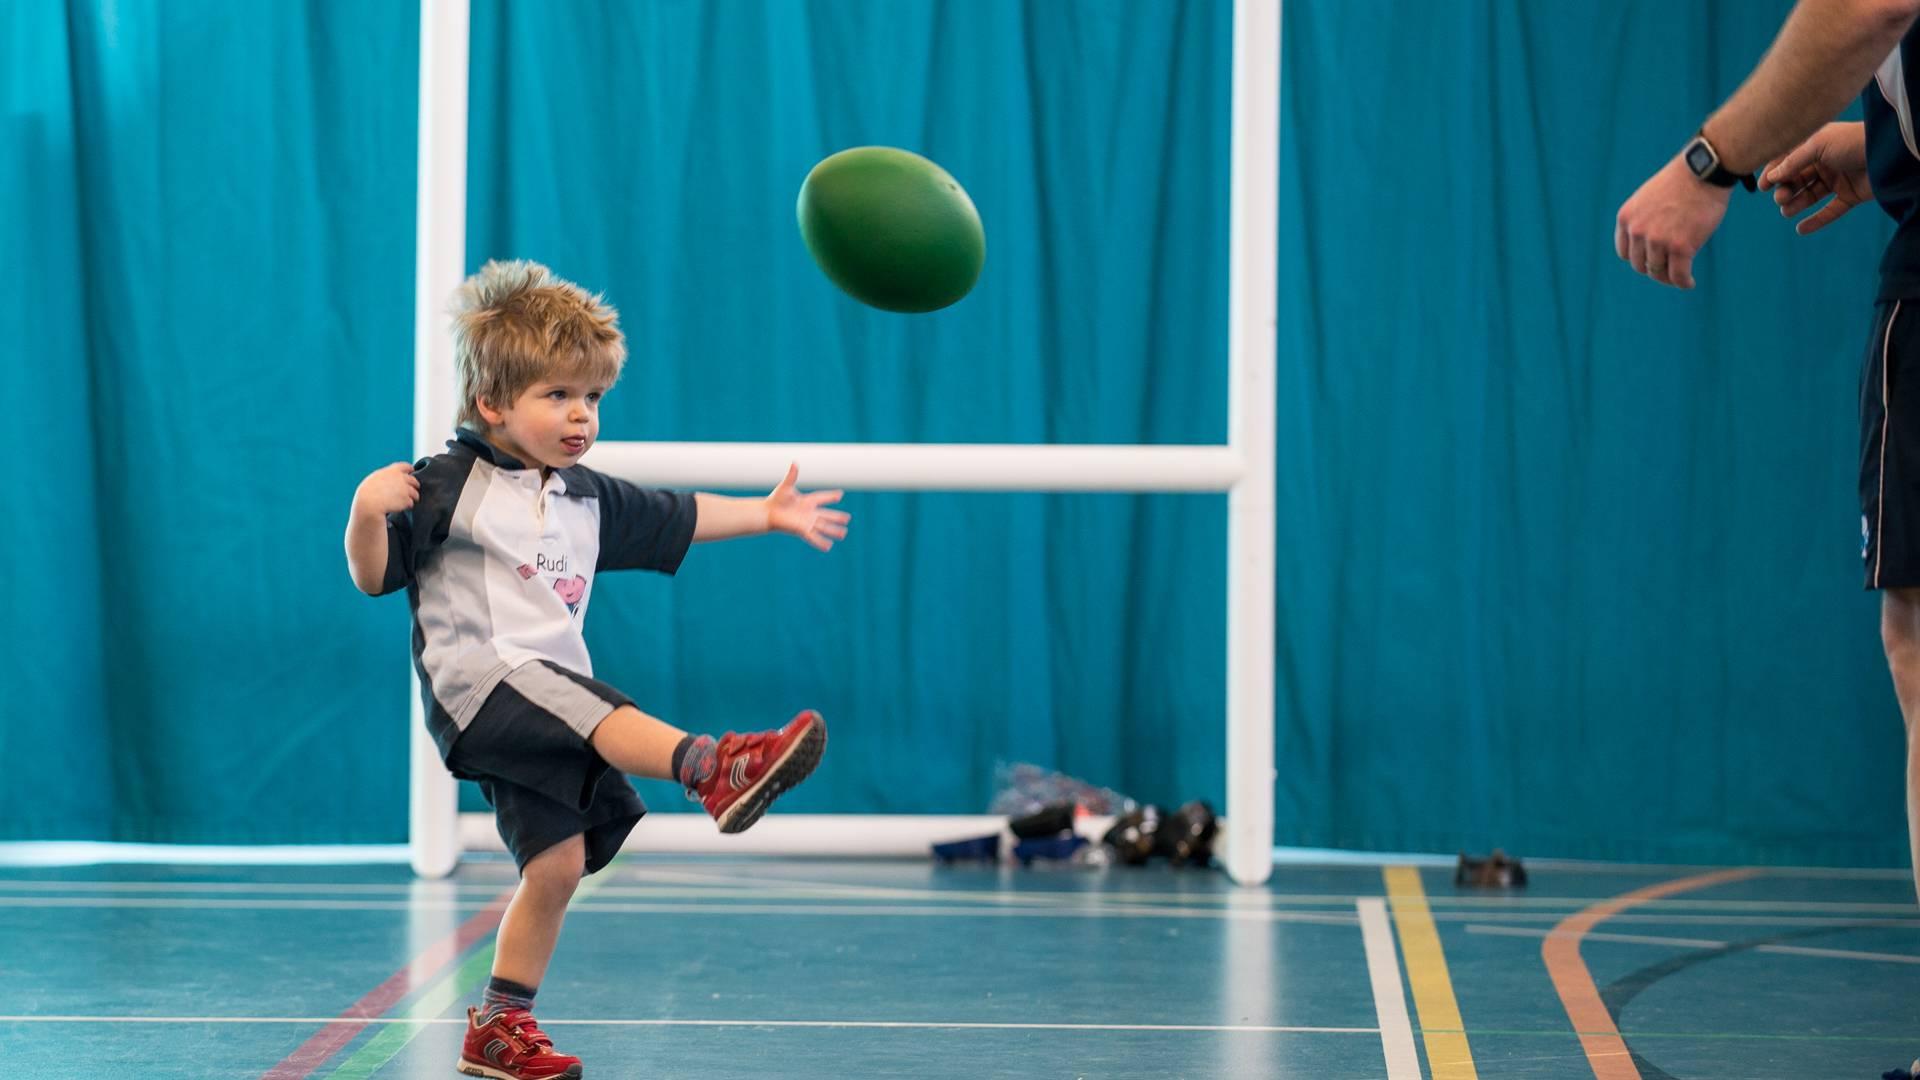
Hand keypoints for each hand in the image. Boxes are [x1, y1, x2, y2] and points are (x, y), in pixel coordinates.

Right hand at [353, 462, 418, 517]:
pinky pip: (411, 503)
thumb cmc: (367, 492)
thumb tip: (390, 479)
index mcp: (393, 471)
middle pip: (414, 481)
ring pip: (415, 493)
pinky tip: (400, 507)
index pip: (406, 466)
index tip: (411, 473)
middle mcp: (401, 478)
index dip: (410, 470)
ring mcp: (405, 489)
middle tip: (410, 491)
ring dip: (412, 497)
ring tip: (405, 502)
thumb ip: (386, 476)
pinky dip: (407, 506)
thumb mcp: (375, 478)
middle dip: (414, 486)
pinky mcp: (406, 500)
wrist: (369, 503)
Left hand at [765, 464, 849, 551]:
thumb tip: (794, 463)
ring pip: (823, 527)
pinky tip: (828, 547)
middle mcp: (809, 512)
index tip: (840, 494)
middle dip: (836, 517)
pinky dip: (821, 542)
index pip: (822, 498)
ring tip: (843, 534)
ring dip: (833, 531)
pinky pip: (814, 537)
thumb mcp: (785, 486)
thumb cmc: (775, 499)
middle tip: (847, 519)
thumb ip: (792, 476)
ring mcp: (806, 522)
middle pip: (826, 515)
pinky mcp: (802, 530)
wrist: (767, 513)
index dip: (830, 496)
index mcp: (807, 501)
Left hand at [1614, 153, 1732, 288]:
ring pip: (1658, 272)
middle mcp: (1638, 231)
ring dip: (1670, 278)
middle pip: (1641, 265)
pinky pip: (1679, 275)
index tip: (1652, 260)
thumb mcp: (1648, 198)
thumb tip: (1647, 245)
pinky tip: (1689, 283)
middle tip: (1670, 270)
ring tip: (1680, 277)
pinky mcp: (1681, 247)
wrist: (1704, 170)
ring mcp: (1658, 240)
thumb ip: (1642, 219)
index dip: (1639, 259)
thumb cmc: (1681, 182)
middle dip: (1655, 269)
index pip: (1625, 252)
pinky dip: (1684, 283)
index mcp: (1626, 218)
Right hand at [1759, 121, 1870, 235]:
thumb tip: (1771, 177)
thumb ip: (1792, 161)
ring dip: (1796, 204)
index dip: (1774, 173)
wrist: (1887, 153)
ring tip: (1787, 211)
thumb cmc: (1852, 142)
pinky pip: (1830, 211)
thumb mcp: (1818, 145)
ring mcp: (1838, 180)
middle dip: (1785, 190)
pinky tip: (1801, 229)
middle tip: (1781, 198)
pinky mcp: (1850, 196)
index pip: (1788, 160)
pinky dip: (1816, 221)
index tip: (1763, 187)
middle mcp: (1826, 162)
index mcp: (1816, 146)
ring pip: (1810, 196)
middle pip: (1797, 179)